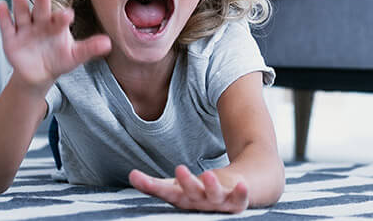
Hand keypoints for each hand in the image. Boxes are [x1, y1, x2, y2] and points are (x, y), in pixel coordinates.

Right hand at [0, 0, 110, 90]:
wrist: (39, 74)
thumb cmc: (59, 59)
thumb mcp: (74, 55)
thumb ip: (89, 48)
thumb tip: (108, 43)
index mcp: (57, 25)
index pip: (60, 19)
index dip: (63, 17)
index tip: (68, 15)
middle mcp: (41, 23)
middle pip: (41, 11)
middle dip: (42, 1)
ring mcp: (25, 29)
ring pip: (22, 13)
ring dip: (19, 2)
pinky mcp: (11, 39)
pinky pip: (6, 26)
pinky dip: (3, 16)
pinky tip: (1, 5)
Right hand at [129, 166, 248, 212]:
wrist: (229, 198)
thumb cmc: (197, 192)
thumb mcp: (175, 188)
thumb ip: (153, 185)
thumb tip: (131, 176)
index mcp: (182, 200)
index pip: (166, 193)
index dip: (151, 186)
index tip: (135, 175)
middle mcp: (199, 204)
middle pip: (191, 194)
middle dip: (186, 183)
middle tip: (179, 169)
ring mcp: (218, 203)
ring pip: (214, 196)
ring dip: (211, 187)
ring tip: (208, 174)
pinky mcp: (236, 201)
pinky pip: (239, 199)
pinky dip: (241, 193)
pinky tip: (242, 184)